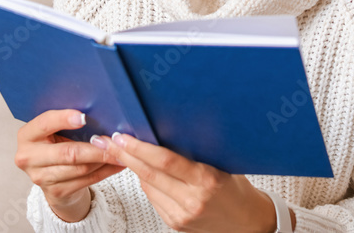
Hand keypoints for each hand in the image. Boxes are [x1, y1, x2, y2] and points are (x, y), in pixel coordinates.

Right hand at [15, 109, 125, 221]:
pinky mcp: (55, 192)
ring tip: (122, 152)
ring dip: (104, 160)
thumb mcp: (54, 129)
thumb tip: (98, 110)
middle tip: (116, 142)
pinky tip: (117, 164)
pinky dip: (105, 172)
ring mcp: (40, 178)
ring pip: (80, 168)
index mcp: (27, 135)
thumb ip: (67, 121)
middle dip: (96, 148)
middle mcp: (28, 157)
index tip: (84, 117)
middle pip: (68, 152)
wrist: (50, 176)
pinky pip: (86, 180)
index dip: (64, 119)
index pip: (45, 123)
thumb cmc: (56, 143)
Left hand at [94, 132, 288, 231]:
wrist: (247, 223)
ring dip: (132, 168)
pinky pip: (152, 198)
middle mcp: (192, 199)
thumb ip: (195, 152)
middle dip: (124, 155)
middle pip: (149, 174)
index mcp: (207, 179)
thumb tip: (164, 130)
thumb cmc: (236, 188)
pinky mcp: (174, 224)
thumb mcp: (221, 164)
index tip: (122, 136)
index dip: (140, 148)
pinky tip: (142, 171)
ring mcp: (182, 214)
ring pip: (147, 186)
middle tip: (106, 140)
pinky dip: (146, 182)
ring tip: (118, 151)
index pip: (166, 161)